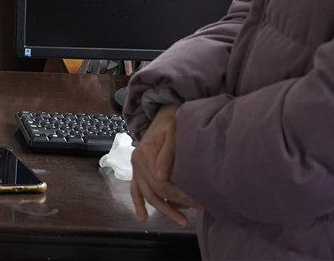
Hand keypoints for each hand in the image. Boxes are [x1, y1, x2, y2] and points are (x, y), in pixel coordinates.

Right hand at [130, 104, 199, 225]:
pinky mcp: (138, 170)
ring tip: (182, 221)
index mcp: (145, 153)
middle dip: (177, 203)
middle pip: (156, 191)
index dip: (180, 195)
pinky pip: (134, 189)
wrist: (164, 113)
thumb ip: (168, 153)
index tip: (199, 201)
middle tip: (199, 208)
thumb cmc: (172, 122)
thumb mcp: (173, 132)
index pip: (162, 183)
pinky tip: (143, 218)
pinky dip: (138, 204)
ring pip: (148, 195)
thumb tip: (162, 176)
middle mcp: (138, 162)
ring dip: (163, 210)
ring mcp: (136, 167)